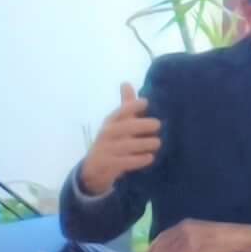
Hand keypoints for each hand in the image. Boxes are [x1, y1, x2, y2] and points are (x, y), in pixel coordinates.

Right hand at [78, 82, 161, 197]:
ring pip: (126, 145)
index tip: (146, 102)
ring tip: (157, 143)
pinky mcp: (107, 165)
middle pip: (124, 127)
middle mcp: (107, 134)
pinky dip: (138, 160)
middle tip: (158, 124)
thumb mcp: (117, 123)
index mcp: (110, 122)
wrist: (93, 168)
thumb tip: (126, 83)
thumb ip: (125, 106)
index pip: (119, 112)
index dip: (132, 106)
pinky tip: (150, 157)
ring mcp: (106, 150)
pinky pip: (124, 162)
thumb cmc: (111, 140)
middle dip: (141, 125)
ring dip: (143, 143)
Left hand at [142, 219, 250, 251]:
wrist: (235, 237)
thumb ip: (186, 240)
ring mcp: (186, 238)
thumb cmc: (221, 238)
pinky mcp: (191, 247)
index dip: (153, 249)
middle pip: (160, 245)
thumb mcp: (200, 235)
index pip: (162, 236)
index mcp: (184, 225)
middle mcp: (182, 229)